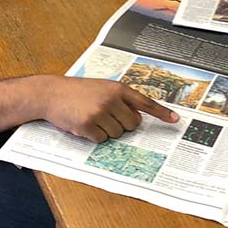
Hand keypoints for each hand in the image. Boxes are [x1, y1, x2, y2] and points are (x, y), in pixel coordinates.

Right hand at [44, 77, 178, 143]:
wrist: (52, 93)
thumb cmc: (78, 91)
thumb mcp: (102, 88)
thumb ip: (120, 99)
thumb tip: (136, 120)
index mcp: (118, 88)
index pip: (145, 102)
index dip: (161, 112)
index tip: (175, 120)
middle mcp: (112, 99)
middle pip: (132, 125)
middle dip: (122, 125)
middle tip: (106, 117)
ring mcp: (100, 112)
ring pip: (117, 134)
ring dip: (106, 131)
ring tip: (92, 118)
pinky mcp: (88, 125)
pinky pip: (102, 140)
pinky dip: (94, 137)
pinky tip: (84, 125)